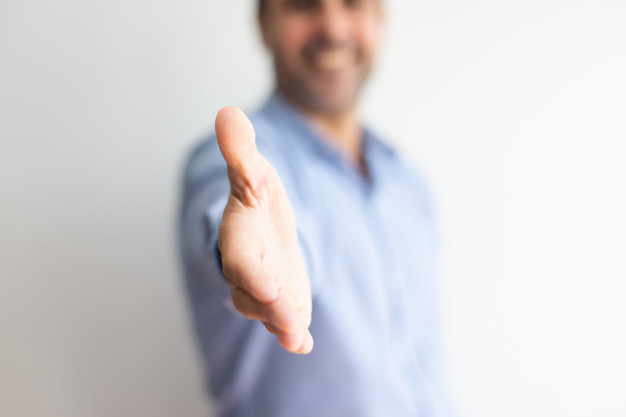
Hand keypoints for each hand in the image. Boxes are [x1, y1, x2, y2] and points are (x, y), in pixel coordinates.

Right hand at [215, 106, 313, 353]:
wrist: (265, 226)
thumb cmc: (257, 197)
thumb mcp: (254, 171)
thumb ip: (242, 151)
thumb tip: (228, 112)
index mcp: (238, 238)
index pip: (239, 258)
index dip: (249, 271)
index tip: (264, 283)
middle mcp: (248, 269)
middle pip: (253, 293)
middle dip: (269, 306)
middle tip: (287, 320)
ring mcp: (266, 288)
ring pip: (269, 311)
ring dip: (282, 324)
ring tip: (297, 337)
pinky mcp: (285, 299)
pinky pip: (287, 320)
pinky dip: (294, 334)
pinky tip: (305, 344)